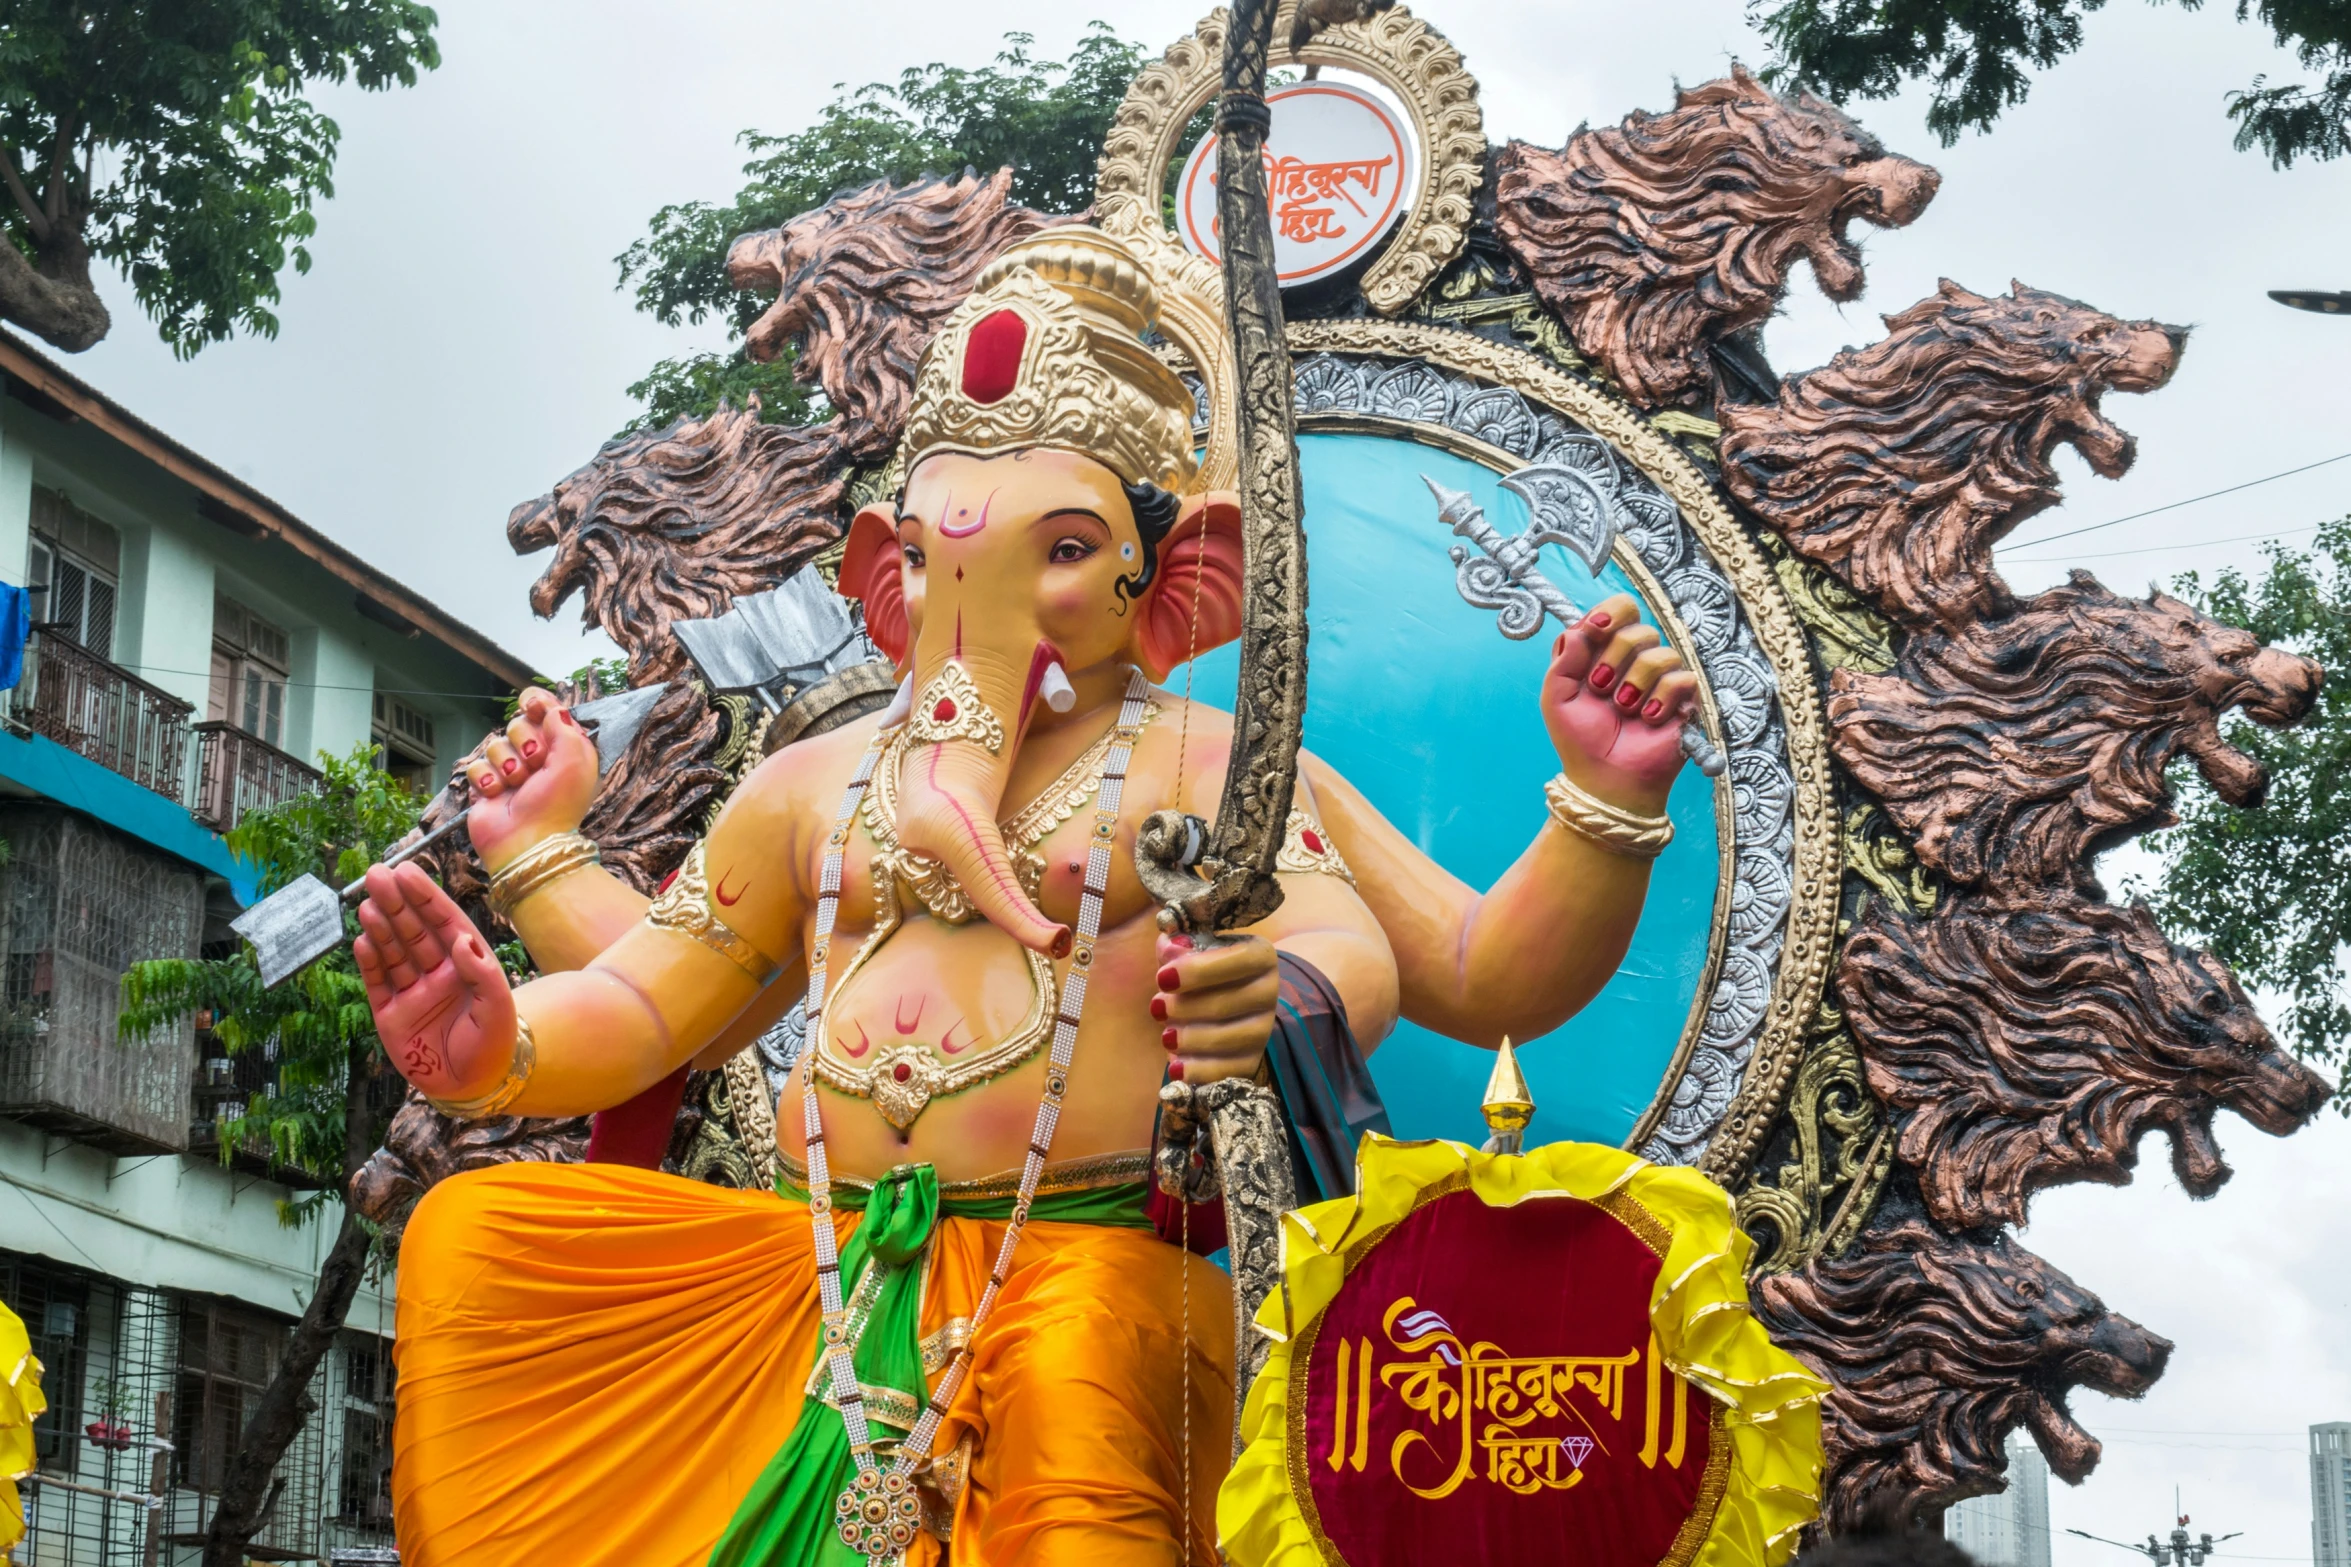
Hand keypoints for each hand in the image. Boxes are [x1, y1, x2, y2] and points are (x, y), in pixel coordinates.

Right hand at [354, 863, 518, 1102]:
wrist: (473, 1086)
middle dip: (396, 903)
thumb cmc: (493, 1045)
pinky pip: (378, 983)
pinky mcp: (391, 1014)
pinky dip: (370, 963)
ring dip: (381, 928)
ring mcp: (412, 992)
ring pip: (393, 953)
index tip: (407, 871)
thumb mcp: (498, 1008)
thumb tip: (461, 940)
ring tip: (368, 905)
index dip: (425, 897)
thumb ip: (482, 973)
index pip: (443, 922)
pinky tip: (362, 940)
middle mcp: (437, 972)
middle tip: (376, 875)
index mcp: (465, 964)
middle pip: (413, 931)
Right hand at [463, 687, 599, 870]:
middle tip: (535, 765)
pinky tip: (498, 795)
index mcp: (565, 751)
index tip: (532, 706)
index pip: (548, 713)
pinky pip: (477, 766)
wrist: (527, 844)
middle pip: (518, 724)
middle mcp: (538, 759)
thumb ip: (565, 727)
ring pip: (496, 744)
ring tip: (517, 786)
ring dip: (507, 765)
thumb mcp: (575, 761)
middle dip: (525, 742)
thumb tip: (552, 707)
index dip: (538, 705)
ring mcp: (511, 772)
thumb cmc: (557, 806)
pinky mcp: (487, 786)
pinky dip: (487, 780)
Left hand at [1151, 932, 1278, 1084]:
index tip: (1162, 979)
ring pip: (1226, 1039)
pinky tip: (1177, 1065)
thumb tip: (1172, 949)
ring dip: (1189, 1039)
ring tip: (1167, 1035)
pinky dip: (1198, 1070)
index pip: (1237, 961)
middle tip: (1156, 1008)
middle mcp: (1269, 991)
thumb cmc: (1200, 972)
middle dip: (1184, 1008)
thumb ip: (1177, 946)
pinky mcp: (1253, 1060)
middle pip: (1225, 1004)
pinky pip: (1227, 1071)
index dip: (1197, 971)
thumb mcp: (1188, 952)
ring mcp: (1263, 1029)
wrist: (1224, 1003)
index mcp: (1258, 955)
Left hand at [1541, 593, 1697, 815]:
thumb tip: (1579, 628)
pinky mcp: (1685, 697)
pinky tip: (1648, 718)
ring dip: (1634, 685)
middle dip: (1614, 659)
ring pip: (1659, 653)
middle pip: (1638, 628)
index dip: (1611, 613)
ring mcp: (1662, 677)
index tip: (1596, 630)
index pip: (1620, 608)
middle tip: (1600, 688)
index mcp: (1604, 651)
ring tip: (1624, 710)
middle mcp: (1635, 659)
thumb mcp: (1557, 698)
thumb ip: (1563, 659)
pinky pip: (1680, 678)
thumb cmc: (1581, 740)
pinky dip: (1659, 700)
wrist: (1606, 779)